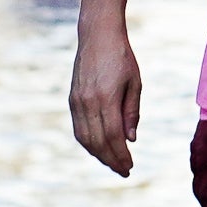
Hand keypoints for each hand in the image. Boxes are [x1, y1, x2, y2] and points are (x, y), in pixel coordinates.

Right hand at [69, 25, 141, 174]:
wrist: (97, 35)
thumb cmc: (121, 57)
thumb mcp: (134, 83)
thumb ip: (131, 112)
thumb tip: (130, 140)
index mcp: (106, 98)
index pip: (112, 136)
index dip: (121, 155)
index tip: (130, 167)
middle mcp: (87, 102)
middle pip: (98, 141)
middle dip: (111, 160)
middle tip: (124, 171)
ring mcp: (77, 101)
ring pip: (85, 138)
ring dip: (98, 154)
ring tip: (113, 162)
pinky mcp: (72, 99)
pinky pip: (78, 128)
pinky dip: (88, 142)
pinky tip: (99, 148)